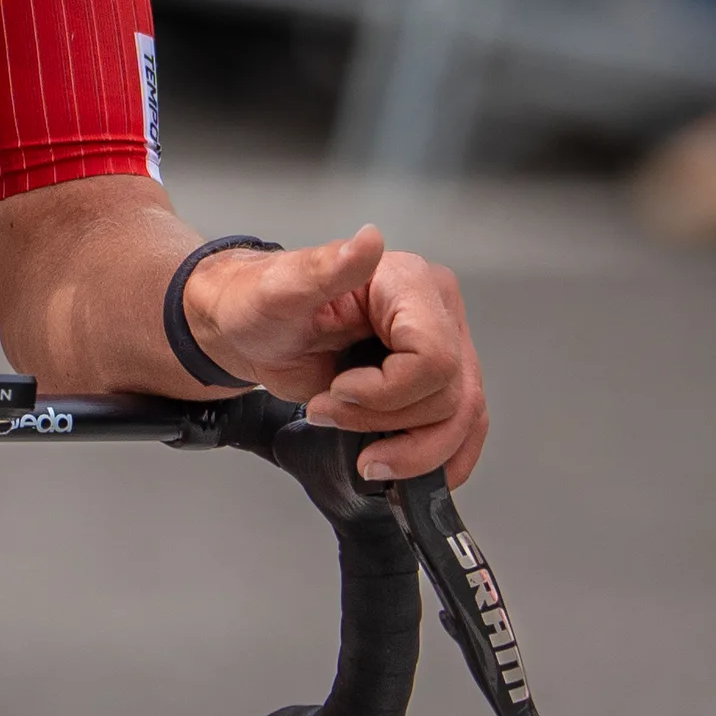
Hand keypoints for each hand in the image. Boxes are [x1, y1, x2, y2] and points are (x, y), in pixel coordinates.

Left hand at [181, 229, 487, 483]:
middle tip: (332, 411)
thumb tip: (369, 240)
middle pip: (450, 394)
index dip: (386, 391)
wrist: (252, 330)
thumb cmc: (260, 305)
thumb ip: (326, 268)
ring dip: (411, 450)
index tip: (338, 389)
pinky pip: (463, 427)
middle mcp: (436, 312)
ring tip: (363, 453)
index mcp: (409, 283)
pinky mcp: (435, 383)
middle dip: (386, 420)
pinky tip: (409, 474)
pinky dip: (440, 459)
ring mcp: (442, 349)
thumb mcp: (281, 289)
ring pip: (463, 418)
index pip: (433, 357)